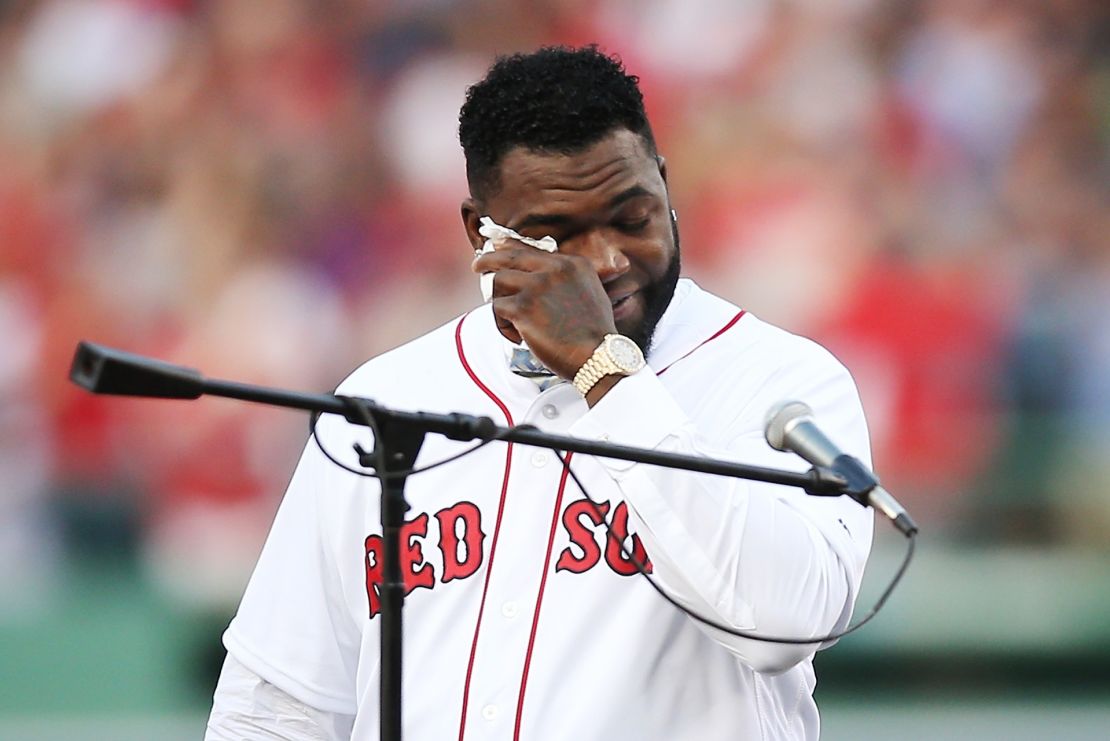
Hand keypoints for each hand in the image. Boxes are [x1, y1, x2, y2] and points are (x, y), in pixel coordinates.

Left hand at [472, 240, 615, 378]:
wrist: (598, 356)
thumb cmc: (594, 334)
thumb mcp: (589, 292)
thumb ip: (565, 280)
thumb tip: (537, 278)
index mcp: (572, 264)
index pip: (532, 249)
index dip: (509, 246)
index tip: (496, 246)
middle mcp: (554, 269)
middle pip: (509, 257)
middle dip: (488, 260)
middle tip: (477, 265)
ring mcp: (537, 286)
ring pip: (499, 282)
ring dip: (500, 303)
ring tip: (512, 323)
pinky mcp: (523, 307)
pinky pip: (497, 308)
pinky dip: (503, 326)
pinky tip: (518, 337)